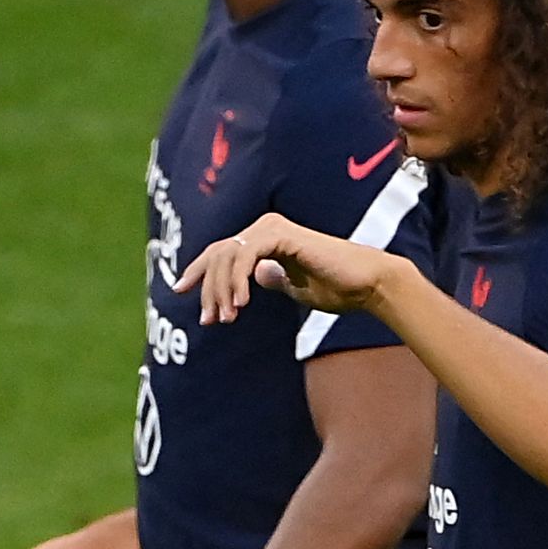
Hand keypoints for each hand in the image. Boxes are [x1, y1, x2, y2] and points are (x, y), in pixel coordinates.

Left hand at [175, 212, 396, 322]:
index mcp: (268, 238)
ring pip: (227, 256)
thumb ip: (273, 279)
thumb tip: (257, 276)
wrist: (368, 285)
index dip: (198, 272)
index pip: (221, 253)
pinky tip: (240, 304)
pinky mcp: (281, 235)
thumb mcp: (295, 288)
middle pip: (218, 255)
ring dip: (221, 290)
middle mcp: (266, 228)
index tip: (179, 292)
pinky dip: (237, 281)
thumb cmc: (339, 289)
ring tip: (226, 318)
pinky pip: (246, 257)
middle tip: (210, 321)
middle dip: (207, 289)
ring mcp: (272, 228)